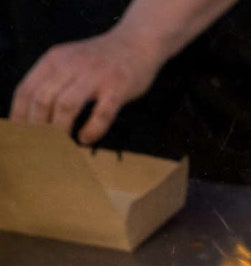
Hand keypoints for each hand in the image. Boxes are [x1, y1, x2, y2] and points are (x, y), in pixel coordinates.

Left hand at [10, 28, 162, 144]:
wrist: (138, 42)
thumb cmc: (103, 60)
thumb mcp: (70, 61)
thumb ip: (54, 81)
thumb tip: (37, 116)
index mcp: (54, 59)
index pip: (26, 90)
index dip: (20, 115)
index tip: (21, 135)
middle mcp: (71, 65)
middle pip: (43, 99)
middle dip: (38, 127)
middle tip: (41, 146)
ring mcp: (95, 75)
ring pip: (67, 106)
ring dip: (60, 130)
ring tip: (62, 146)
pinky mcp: (118, 87)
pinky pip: (101, 113)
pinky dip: (92, 130)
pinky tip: (86, 139)